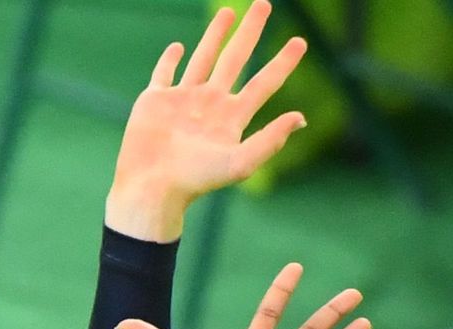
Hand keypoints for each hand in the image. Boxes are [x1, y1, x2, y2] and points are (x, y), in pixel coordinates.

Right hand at [109, 3, 307, 241]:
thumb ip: (270, 140)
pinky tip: (178, 47)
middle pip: (236, 59)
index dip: (283, 63)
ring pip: (203, 58)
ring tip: (228, 12)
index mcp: (232, 117)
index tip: (300, 42)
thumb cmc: (195, 180)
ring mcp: (182, 100)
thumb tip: (301, 117)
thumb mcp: (240, 163)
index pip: (264, 83)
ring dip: (216, 35)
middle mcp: (210, 104)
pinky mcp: (155, 101)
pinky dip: (170, 60)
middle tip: (265, 4)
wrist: (152, 187)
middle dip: (251, 32)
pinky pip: (165, 74)